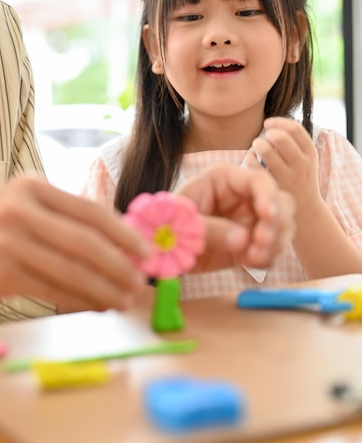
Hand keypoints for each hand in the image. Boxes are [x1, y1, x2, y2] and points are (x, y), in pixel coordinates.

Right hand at [0, 174, 147, 311]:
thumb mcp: (20, 202)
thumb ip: (63, 214)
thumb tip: (118, 238)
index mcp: (32, 187)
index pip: (89, 211)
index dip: (123, 234)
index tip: (145, 252)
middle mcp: (19, 211)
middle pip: (84, 243)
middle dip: (119, 266)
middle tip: (140, 283)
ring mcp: (7, 244)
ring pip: (70, 272)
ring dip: (104, 290)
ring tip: (124, 300)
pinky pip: (51, 292)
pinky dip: (79, 302)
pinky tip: (96, 306)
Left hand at [177, 164, 295, 271]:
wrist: (160, 249)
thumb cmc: (166, 223)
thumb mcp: (181, 221)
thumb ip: (210, 228)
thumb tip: (244, 240)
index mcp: (226, 179)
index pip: (258, 180)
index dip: (268, 196)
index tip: (267, 215)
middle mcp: (245, 197)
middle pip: (281, 202)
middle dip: (277, 223)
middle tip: (260, 241)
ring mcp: (251, 220)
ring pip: (284, 227)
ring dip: (275, 243)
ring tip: (252, 257)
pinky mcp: (252, 244)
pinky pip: (274, 250)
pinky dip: (269, 258)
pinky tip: (250, 263)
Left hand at [248, 117, 321, 219]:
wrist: (306, 212)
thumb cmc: (300, 179)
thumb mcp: (306, 160)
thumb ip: (294, 143)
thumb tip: (272, 124)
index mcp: (310, 154)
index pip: (295, 129)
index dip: (279, 122)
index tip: (268, 124)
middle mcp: (301, 165)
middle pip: (280, 138)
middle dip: (268, 134)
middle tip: (264, 138)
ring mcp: (287, 177)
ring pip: (266, 151)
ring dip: (258, 144)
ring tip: (257, 146)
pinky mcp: (273, 187)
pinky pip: (254, 166)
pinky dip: (249, 158)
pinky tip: (251, 158)